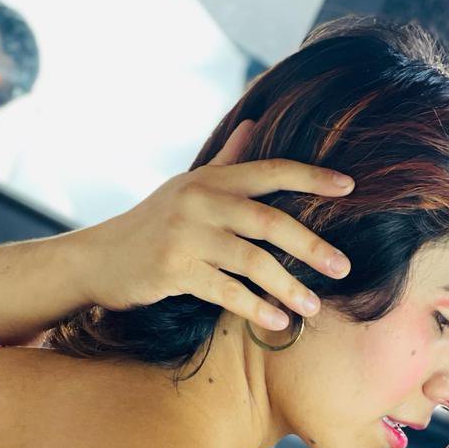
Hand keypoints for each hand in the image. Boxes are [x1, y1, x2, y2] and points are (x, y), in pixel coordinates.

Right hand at [82, 121, 353, 328]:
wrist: (98, 258)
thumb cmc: (152, 225)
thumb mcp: (188, 187)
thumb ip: (227, 161)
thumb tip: (255, 125)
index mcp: (211, 179)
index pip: (271, 171)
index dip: (312, 177)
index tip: (349, 187)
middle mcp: (200, 201)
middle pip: (270, 220)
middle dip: (311, 245)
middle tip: (343, 267)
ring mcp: (186, 235)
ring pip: (252, 261)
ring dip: (288, 286)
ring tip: (313, 307)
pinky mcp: (174, 270)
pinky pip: (226, 292)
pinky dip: (256, 308)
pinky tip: (278, 322)